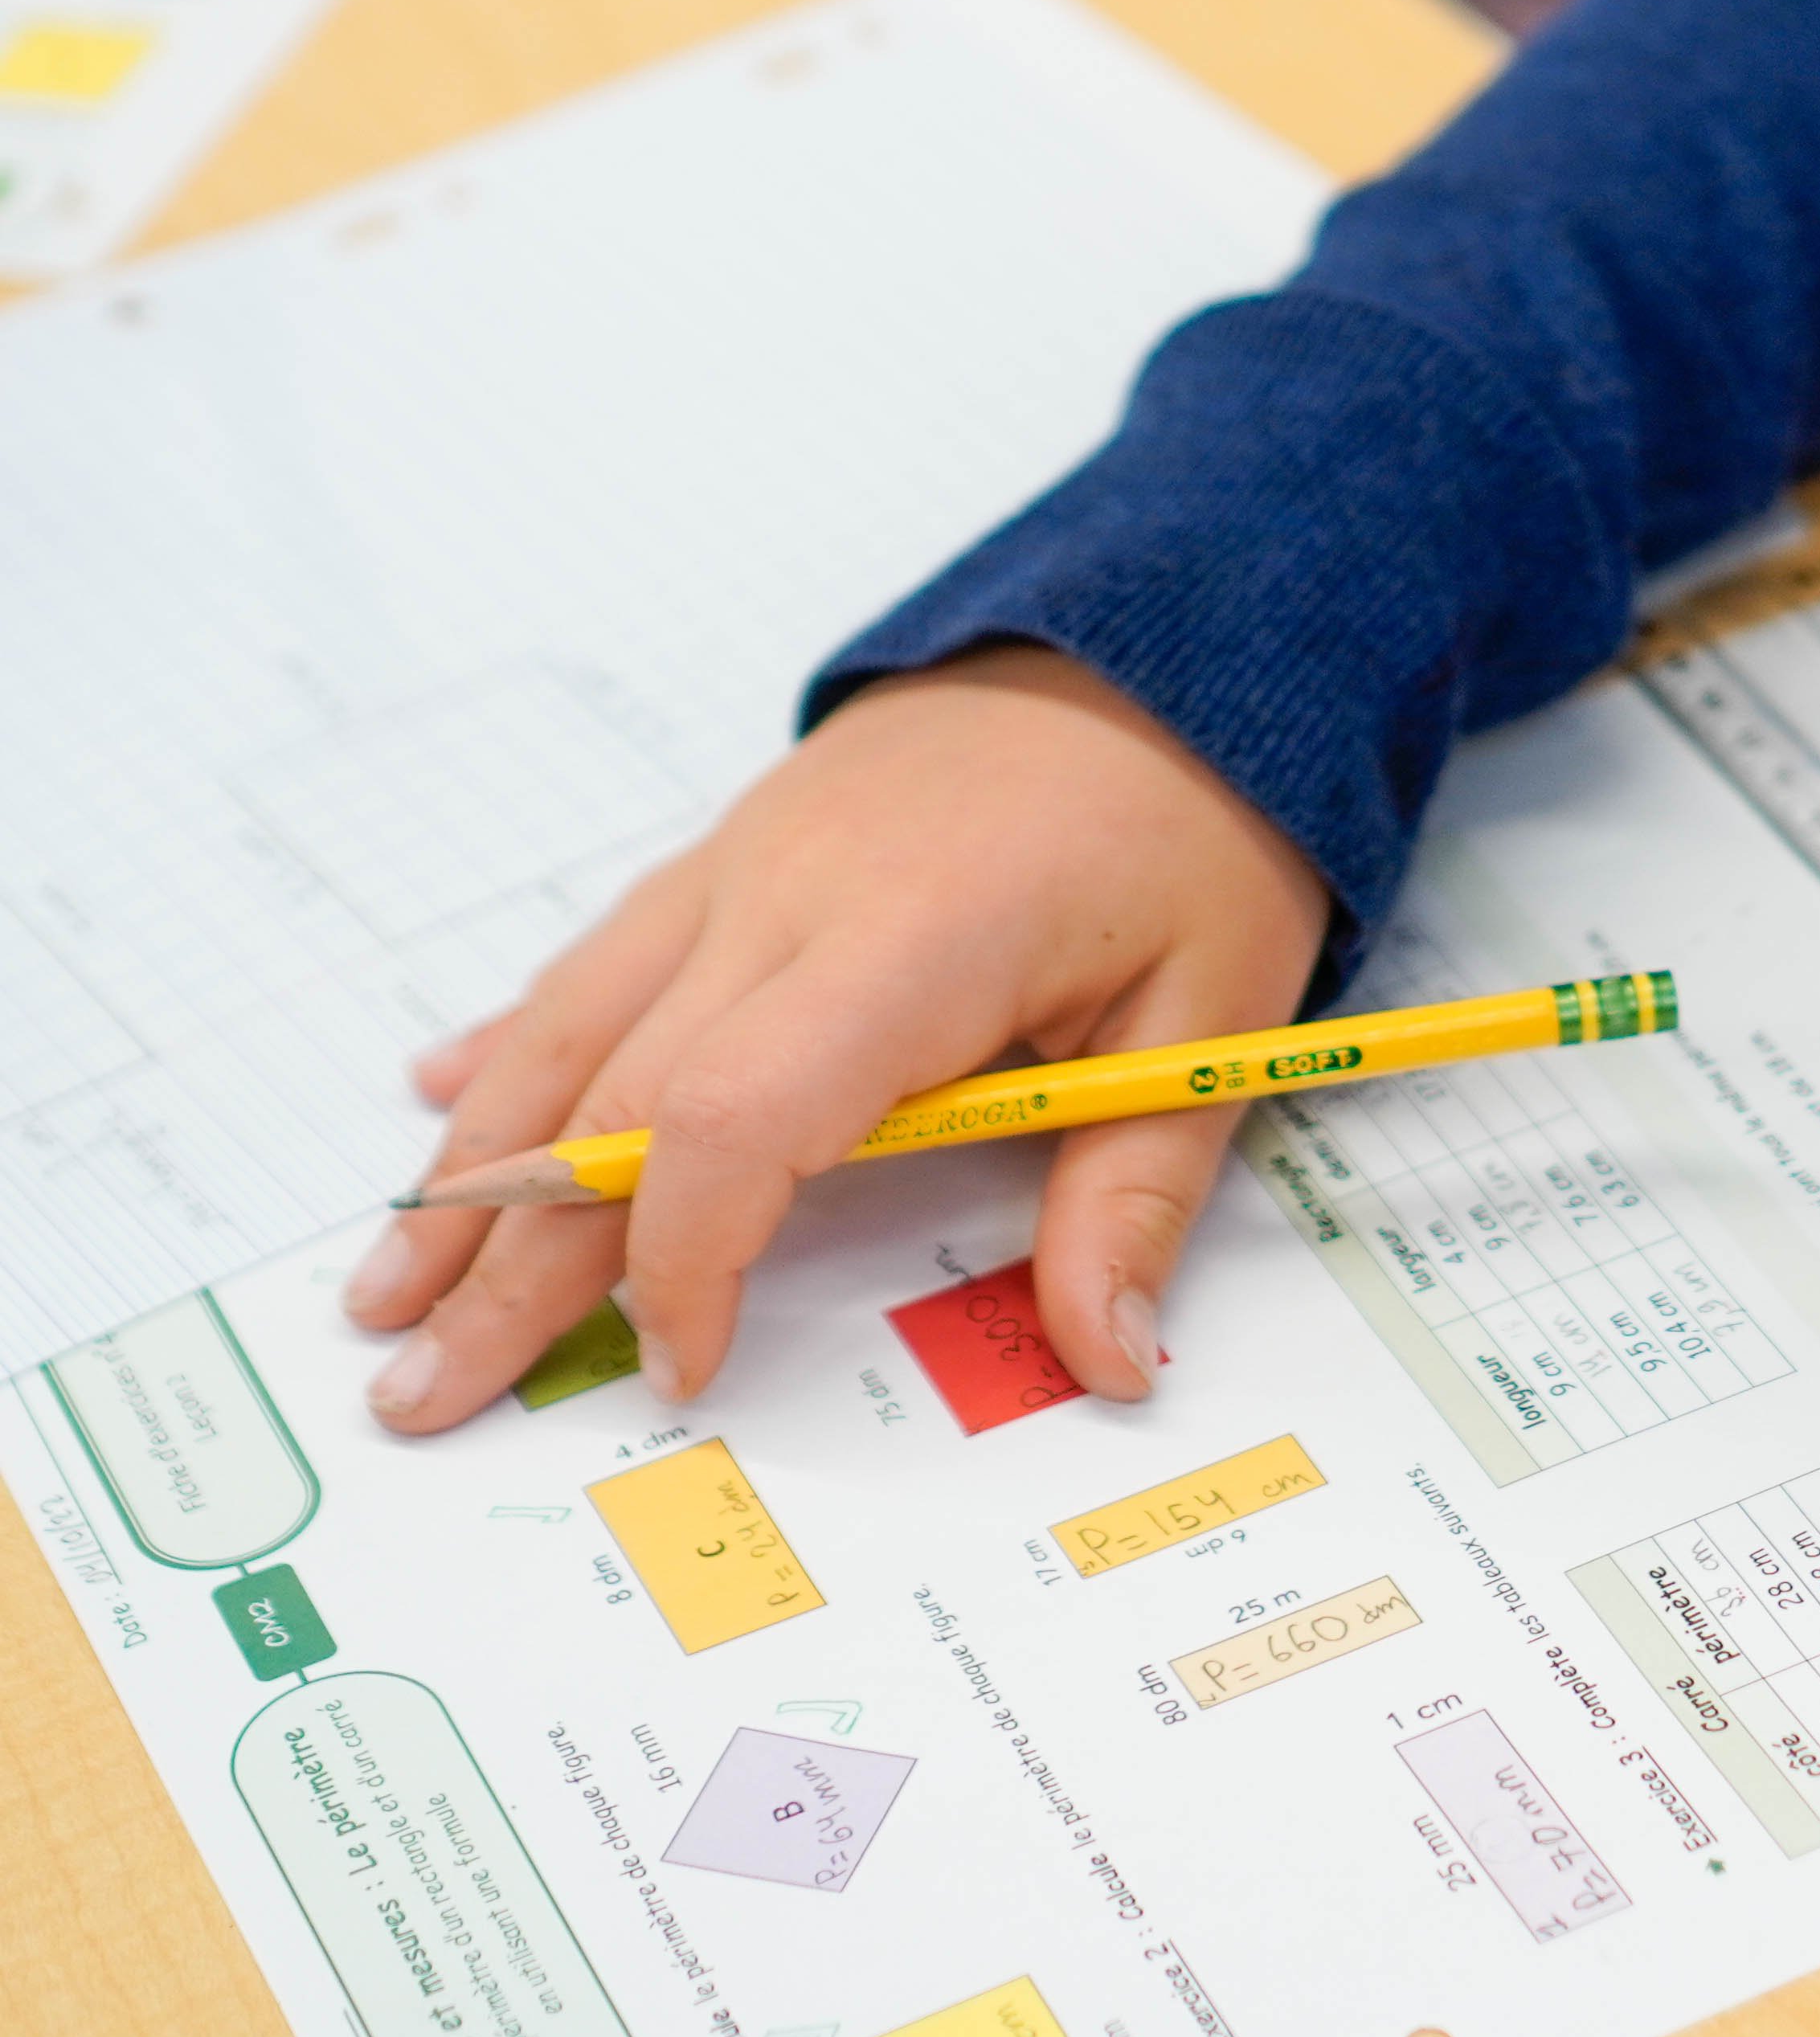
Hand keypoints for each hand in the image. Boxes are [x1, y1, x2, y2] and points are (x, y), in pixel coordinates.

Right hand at [349, 647, 1329, 1432]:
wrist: (1165, 641)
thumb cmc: (1195, 827)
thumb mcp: (1212, 1012)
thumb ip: (1136, 1192)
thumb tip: (1113, 1360)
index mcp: (913, 938)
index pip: (733, 1112)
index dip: (683, 1254)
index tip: (682, 1363)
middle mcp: (792, 894)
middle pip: (612, 1096)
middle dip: (512, 1262)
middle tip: (423, 1394)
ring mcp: (745, 861)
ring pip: (571, 1025)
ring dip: (472, 1163)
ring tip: (390, 1293)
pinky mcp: (737, 844)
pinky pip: (603, 956)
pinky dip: (519, 1038)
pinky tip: (442, 1097)